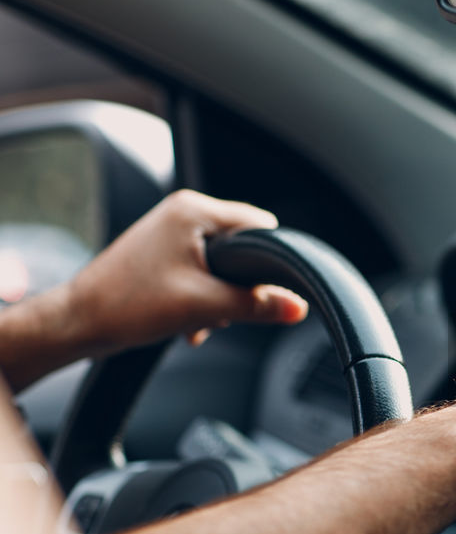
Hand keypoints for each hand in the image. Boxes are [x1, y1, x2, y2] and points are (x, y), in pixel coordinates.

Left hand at [69, 190, 308, 350]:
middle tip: (219, 309)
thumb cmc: (127, 305)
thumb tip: (297, 307)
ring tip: (197, 318)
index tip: (265, 289)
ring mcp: (171, 232)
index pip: (261, 225)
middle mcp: (183, 213)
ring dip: (219, 297)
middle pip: (243, 248)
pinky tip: (188, 321)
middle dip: (238, 285)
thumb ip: (257, 306)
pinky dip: (202, 297)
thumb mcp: (203, 306)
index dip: (271, 260)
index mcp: (193, 211)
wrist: (79, 322)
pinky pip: (202, 272)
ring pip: (223, 265)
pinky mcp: (164, 252)